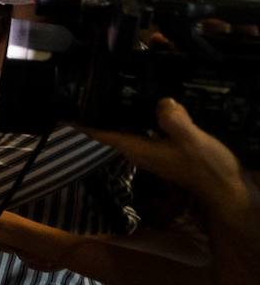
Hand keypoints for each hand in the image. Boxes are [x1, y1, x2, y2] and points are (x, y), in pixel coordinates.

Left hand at [82, 99, 249, 215]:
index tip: (62, 115)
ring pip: (123, 131)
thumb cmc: (205, 167)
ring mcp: (148, 152)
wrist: (222, 187)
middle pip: (107, 132)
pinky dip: (134, 119)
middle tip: (77, 98)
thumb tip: (161, 102)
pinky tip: (140, 107)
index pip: (102, 135)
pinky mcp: (161, 150)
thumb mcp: (191, 140)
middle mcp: (137, 151)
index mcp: (137, 149)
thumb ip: (174, 121)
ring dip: (112, 118)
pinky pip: (140, 131)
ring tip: (101, 98)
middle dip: (93, 118)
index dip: (82, 125)